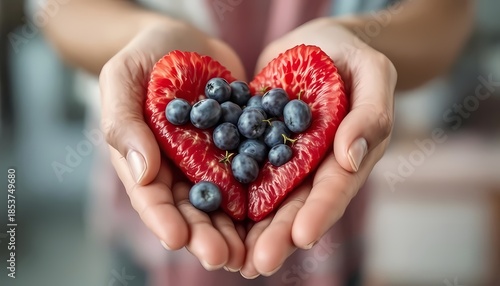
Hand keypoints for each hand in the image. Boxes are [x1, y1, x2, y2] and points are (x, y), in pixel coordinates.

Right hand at [99, 21, 246, 270]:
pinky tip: (280, 209)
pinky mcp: (242, 145)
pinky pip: (255, 168)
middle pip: (193, 210)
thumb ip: (124, 123)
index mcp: (147, 162)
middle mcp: (182, 169)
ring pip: (227, 200)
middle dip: (206, 235)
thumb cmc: (143, 57)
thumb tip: (142, 173)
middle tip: (223, 257)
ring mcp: (213, 160)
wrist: (184, 41)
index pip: (151, 197)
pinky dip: (266, 190)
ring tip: (252, 251)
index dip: (162, 219)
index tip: (176, 238)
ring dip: (238, 228)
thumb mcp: (122, 80)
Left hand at [240, 18, 396, 277]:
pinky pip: (237, 168)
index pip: (333, 189)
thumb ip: (369, 114)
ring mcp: (280, 159)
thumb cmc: (352, 55)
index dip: (320, 213)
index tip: (303, 236)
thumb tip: (350, 159)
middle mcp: (311, 167)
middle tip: (257, 264)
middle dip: (277, 236)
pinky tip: (205, 211)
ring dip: (247, 229)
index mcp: (344, 157)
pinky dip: (223, 191)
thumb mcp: (371, 73)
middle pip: (294, 206)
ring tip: (229, 257)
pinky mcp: (253, 143)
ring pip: (263, 198)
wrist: (315, 44)